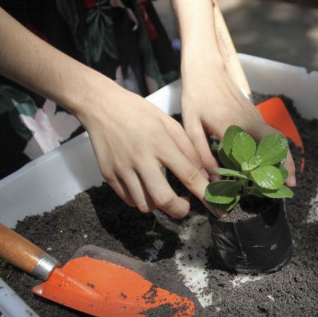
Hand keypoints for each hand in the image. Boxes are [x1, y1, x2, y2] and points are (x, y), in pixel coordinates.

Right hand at [78, 85, 208, 218]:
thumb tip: (205, 175)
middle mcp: (141, 158)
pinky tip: (145, 187)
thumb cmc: (140, 113)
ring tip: (163, 191)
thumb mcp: (169, 123)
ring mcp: (122, 169)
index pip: (189, 175)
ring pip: (145, 205)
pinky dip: (141, 199)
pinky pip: (129, 200)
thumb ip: (189, 149)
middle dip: (180, 210)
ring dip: (159, 205)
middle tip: (185, 206)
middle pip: (164, 200)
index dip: (206, 195)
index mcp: (161, 143)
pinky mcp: (108, 175)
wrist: (101, 106)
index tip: (217, 208)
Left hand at [180, 64, 296, 184]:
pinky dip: (275, 148)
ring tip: (285, 177)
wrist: (206, 69)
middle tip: (290, 183)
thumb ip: (202, 154)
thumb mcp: (192, 127)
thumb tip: (213, 178)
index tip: (268, 185)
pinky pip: (269, 133)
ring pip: (275, 138)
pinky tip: (270, 161)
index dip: (263, 169)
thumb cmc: (196, 98)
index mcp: (233, 125)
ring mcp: (255, 116)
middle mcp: (249, 121)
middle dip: (286, 163)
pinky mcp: (255, 114)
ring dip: (283, 156)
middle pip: (276, 142)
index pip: (254, 151)